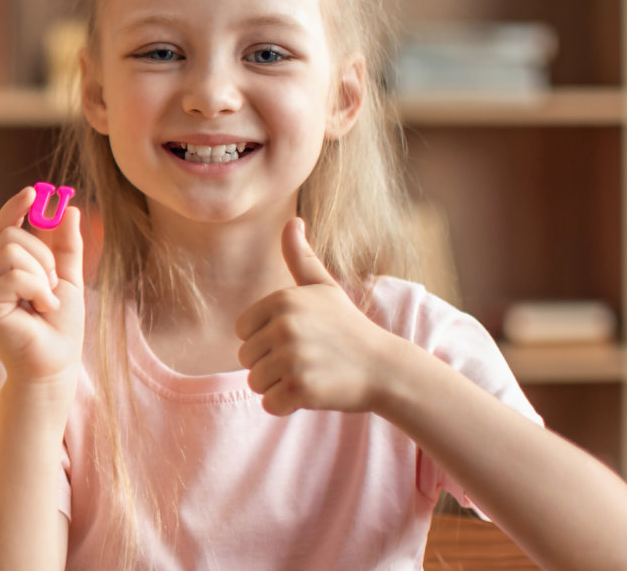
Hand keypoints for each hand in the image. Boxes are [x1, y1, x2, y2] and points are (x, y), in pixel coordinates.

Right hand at [0, 186, 84, 383]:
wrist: (55, 364)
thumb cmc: (60, 328)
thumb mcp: (69, 278)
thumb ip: (67, 246)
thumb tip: (69, 209)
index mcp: (5, 271)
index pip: (3, 230)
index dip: (14, 209)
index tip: (33, 192)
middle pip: (12, 237)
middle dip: (43, 257)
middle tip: (51, 287)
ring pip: (13, 253)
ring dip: (42, 275)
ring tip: (45, 302)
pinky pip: (14, 275)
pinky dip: (37, 289)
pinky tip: (40, 310)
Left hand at [235, 218, 403, 415]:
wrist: (385, 368)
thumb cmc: (348, 327)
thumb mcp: (324, 287)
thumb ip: (300, 256)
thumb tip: (292, 221)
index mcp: (282, 300)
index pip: (242, 331)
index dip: (265, 340)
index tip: (296, 338)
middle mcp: (284, 327)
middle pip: (246, 358)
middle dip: (271, 364)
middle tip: (307, 359)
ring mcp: (292, 359)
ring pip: (256, 382)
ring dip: (279, 385)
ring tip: (311, 373)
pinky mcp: (300, 389)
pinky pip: (270, 404)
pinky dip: (287, 405)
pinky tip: (313, 391)